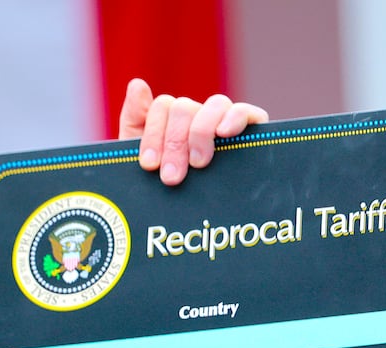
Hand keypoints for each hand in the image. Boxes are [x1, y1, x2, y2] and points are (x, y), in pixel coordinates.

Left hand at [118, 78, 268, 185]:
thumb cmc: (163, 189)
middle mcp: (198, 117)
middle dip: (174, 143)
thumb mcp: (141, 159)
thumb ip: (134, 120)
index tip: (149, 165)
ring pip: (215, 104)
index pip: (163, 107)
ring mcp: (224, 123)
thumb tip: (137, 84)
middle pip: (185, 108)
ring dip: (201, 132)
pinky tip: (225, 133)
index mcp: (172, 121)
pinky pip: (246, 112)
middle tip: (171, 177)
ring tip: (198, 163)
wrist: (189, 225)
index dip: (154, 134)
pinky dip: (235, 117)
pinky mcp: (251, 132)